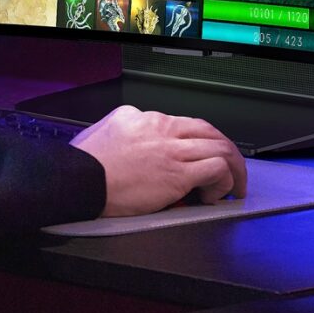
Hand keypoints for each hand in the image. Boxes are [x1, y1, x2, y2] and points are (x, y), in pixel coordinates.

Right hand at [71, 106, 246, 216]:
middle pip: (209, 131)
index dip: (202, 143)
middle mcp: (163, 128)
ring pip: (220, 147)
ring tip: (233, 186)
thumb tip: (137, 141)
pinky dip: (224, 181)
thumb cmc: (86, 163)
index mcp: (145, 118)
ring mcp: (172, 150)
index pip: (187, 124)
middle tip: (231, 169)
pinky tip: (215, 194)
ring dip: (233, 168)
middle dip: (226, 151)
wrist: (80, 179)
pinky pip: (216, 169)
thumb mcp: (106, 130)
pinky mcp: (178, 174)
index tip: (204, 158)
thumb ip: (127, 130)